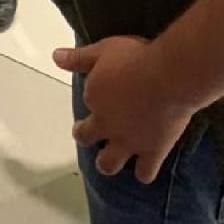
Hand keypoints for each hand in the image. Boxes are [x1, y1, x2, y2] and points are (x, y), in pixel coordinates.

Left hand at [55, 37, 194, 183]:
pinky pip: (144, 173)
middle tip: (90, 133)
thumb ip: (79, 58)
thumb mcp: (103, 50)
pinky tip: (145, 168)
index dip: (94, 97)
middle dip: (86, 136)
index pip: (87, 100)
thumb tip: (55, 57)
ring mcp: (128, 141)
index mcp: (94, 97)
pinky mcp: (151, 152)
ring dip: (107, 162)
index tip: (102, 93)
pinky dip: (144, 172)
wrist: (167, 77)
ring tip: (112, 158)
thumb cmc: (135, 57)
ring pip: (108, 164)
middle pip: (86, 137)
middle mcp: (106, 124)